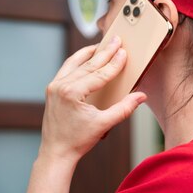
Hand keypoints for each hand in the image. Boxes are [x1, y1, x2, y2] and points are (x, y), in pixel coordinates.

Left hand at [40, 36, 146, 162]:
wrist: (56, 153)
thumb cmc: (77, 141)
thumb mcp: (104, 124)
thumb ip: (123, 109)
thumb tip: (140, 97)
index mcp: (72, 93)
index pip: (99, 74)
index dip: (114, 63)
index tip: (124, 52)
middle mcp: (61, 86)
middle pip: (87, 65)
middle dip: (104, 52)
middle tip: (116, 40)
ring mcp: (54, 87)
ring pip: (74, 63)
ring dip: (88, 53)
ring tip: (101, 45)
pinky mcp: (52, 90)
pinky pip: (66, 70)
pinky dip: (77, 62)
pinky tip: (85, 58)